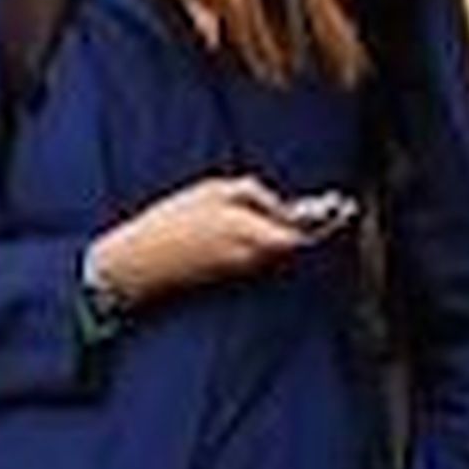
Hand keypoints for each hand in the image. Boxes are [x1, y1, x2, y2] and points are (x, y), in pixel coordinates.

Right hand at [86, 177, 318, 308]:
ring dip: (275, 237)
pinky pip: (252, 260)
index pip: (298, 236)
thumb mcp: (210, 191)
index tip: (333, 211)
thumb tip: (279, 205)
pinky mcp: (223, 278)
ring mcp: (237, 271)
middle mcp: (249, 256)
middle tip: (302, 210)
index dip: (317, 224)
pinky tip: (240, 232)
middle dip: (295, 228)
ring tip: (266, 216)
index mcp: (247, 232)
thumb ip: (252, 193)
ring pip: (272, 253)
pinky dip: (255, 246)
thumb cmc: (168, 223)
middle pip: (289, 246)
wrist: (134, 264)